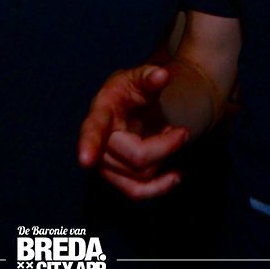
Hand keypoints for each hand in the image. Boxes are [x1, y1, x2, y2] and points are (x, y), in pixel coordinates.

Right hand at [77, 65, 188, 199]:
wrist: (132, 107)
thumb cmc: (132, 90)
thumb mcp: (140, 78)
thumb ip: (150, 77)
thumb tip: (161, 75)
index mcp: (101, 111)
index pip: (94, 129)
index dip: (89, 144)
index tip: (85, 160)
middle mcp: (98, 142)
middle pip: (136, 157)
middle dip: (166, 146)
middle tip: (184, 132)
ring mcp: (106, 164)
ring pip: (141, 176)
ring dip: (165, 158)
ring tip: (173, 138)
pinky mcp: (117, 179)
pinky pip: (137, 192)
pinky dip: (160, 187)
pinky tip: (176, 174)